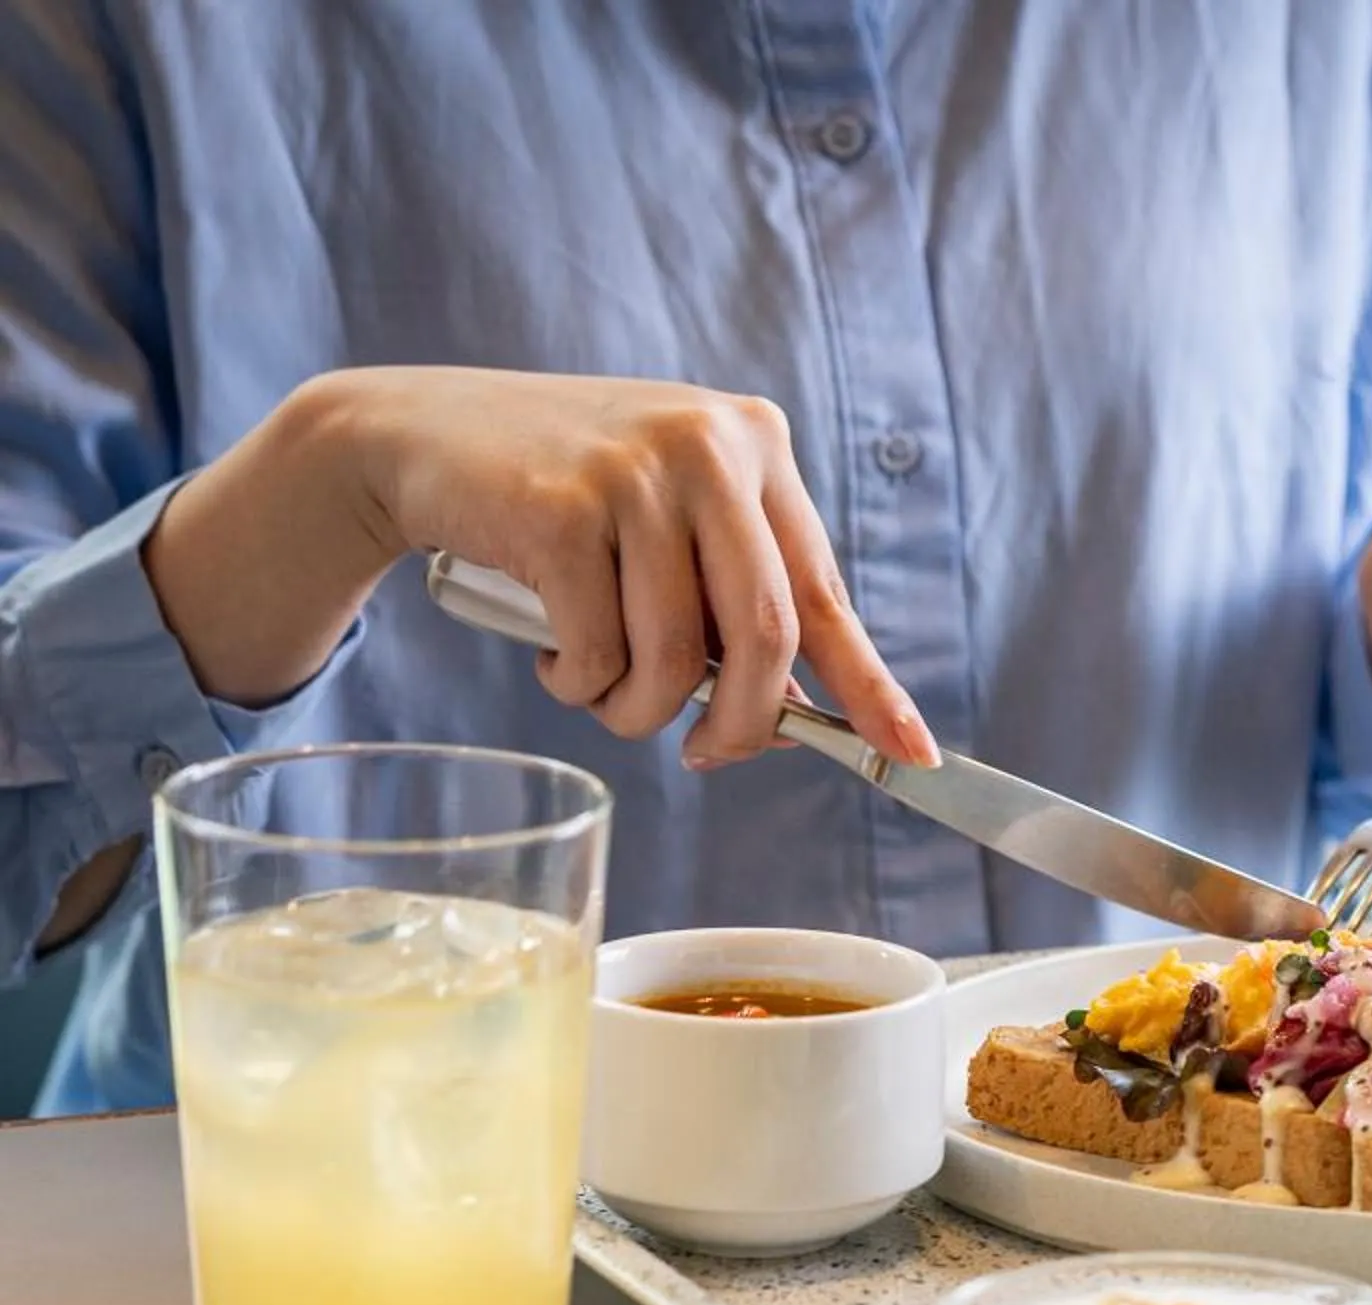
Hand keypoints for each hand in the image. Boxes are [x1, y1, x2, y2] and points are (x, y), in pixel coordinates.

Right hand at [189, 367, 933, 768]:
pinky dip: (581, 686)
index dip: (870, 685)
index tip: (911, 752)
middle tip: (706, 755)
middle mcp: (708, 445)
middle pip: (767, 637)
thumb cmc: (560, 498)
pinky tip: (555, 658)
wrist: (415, 436)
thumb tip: (803, 716)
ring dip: (639, 712)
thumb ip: (735, 595)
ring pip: (677, 659)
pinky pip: (600, 653)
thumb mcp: (670, 522)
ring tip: (602, 692)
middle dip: (744, 725)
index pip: (826, 592)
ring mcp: (634, 472)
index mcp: (755, 444)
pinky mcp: (560, 507)